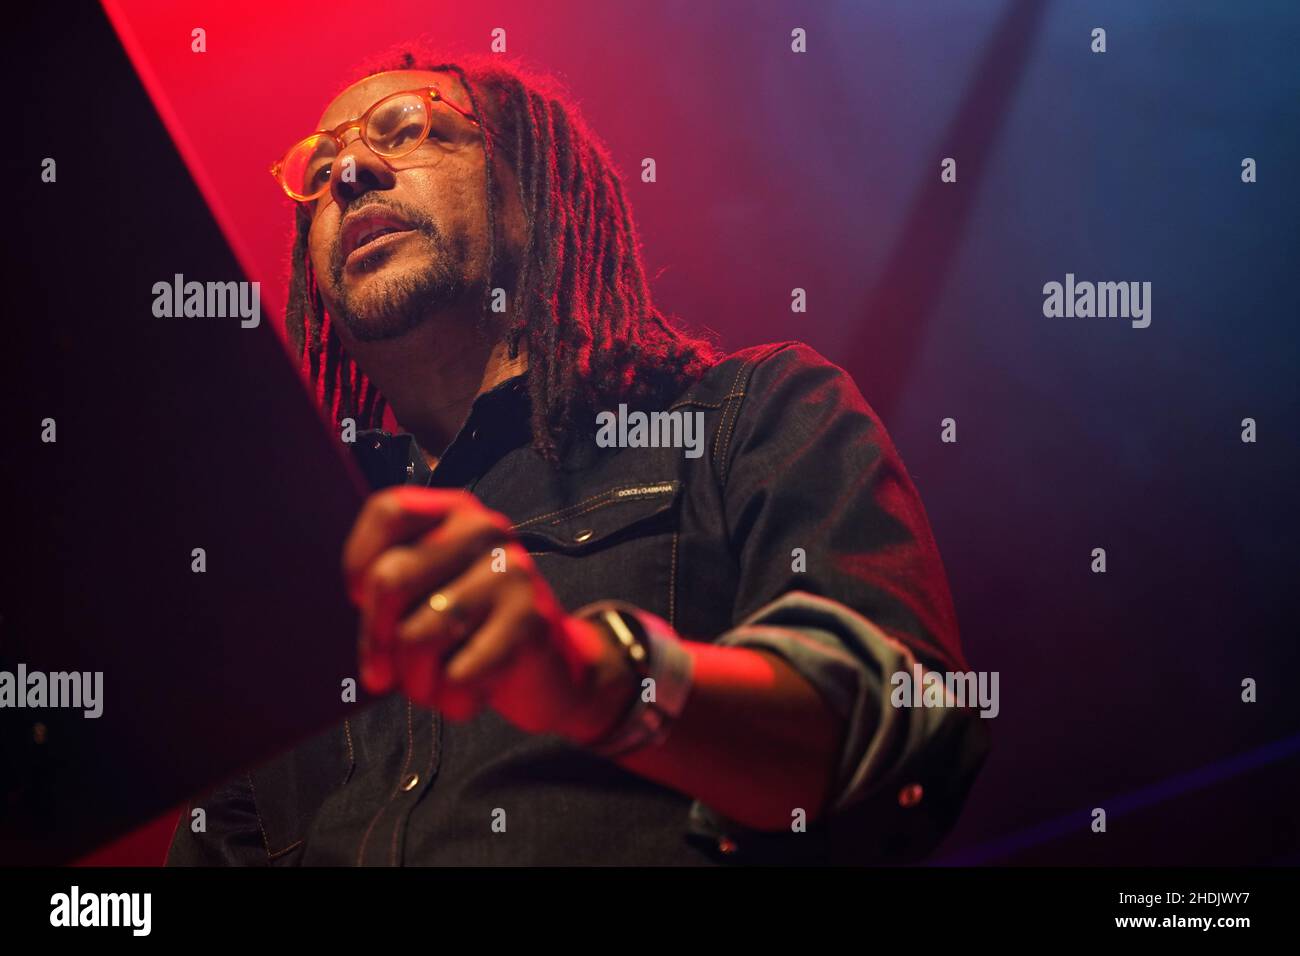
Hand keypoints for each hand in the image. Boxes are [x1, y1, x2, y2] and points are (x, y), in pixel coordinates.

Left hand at [342, 486, 634, 740]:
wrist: (558, 667)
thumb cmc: (479, 628)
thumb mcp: (438, 587)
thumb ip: (398, 581)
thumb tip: (357, 603)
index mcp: (457, 512)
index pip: (389, 510)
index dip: (359, 559)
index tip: (359, 599)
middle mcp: (485, 531)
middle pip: (390, 579)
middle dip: (375, 640)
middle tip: (380, 672)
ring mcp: (512, 573)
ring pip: (417, 636)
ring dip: (413, 682)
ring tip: (429, 687)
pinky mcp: (531, 621)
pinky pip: (458, 674)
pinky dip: (451, 700)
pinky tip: (470, 692)